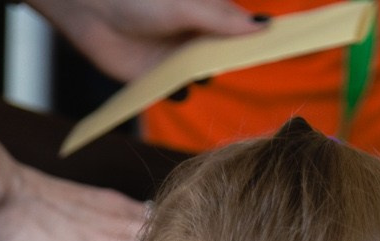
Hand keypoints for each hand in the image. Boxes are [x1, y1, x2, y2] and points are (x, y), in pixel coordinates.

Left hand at [34, 0, 262, 80]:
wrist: (90, 11)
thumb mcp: (185, 5)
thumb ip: (222, 18)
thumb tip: (263, 26)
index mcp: (209, 13)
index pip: (244, 27)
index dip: (264, 37)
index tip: (288, 43)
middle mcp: (197, 36)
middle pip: (228, 55)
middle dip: (235, 60)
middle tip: (244, 62)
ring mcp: (178, 58)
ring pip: (204, 76)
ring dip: (203, 76)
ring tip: (194, 67)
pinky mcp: (158, 78)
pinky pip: (179, 93)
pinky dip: (179, 92)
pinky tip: (172, 83)